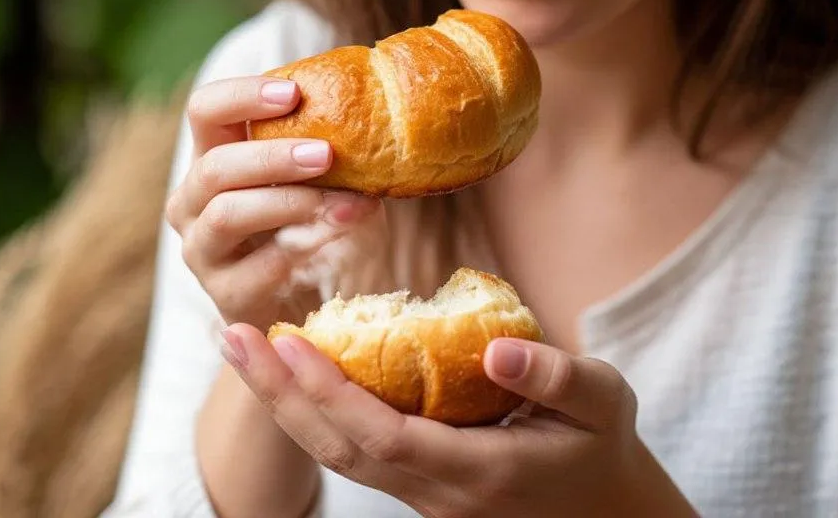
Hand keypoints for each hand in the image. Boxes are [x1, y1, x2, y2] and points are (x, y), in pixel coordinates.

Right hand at [165, 76, 390, 330]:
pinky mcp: (224, 293)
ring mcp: (202, 250)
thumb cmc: (312, 222)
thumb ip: (328, 146)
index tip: (294, 93)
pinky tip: (339, 236)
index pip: (205, 110)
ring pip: (228, 214)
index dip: (242, 95)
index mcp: (211, 156)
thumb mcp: (319, 179)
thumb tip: (375, 112)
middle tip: (327, 154)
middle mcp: (192, 201)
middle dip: (272, 156)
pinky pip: (257, 266)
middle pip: (214, 166)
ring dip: (291, 202)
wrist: (304, 299)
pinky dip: (303, 248)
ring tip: (345, 201)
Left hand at [219, 324, 698, 517]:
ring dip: (285, 405)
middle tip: (233, 337)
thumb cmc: (602, 449)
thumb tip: (496, 349)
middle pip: (336, 450)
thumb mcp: (602, 403)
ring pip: (335, 456)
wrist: (604, 512)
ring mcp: (421, 494)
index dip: (328, 391)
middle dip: (279, 396)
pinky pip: (353, 452)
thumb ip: (556, 376)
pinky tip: (296, 375)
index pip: (380, 434)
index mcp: (476, 471)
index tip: (289, 339)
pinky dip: (314, 414)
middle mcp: (434, 492)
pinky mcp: (418, 483)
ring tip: (247, 352)